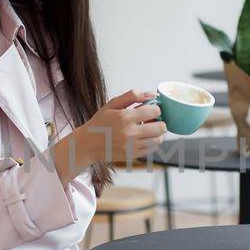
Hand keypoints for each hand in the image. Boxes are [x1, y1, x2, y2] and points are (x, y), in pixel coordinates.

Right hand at [51, 90, 165, 179]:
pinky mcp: (132, 155)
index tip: (150, 109)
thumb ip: (131, 96)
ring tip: (148, 129)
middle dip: (160, 121)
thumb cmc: (100, 123)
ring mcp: (132, 146)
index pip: (154, 111)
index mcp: (125, 117)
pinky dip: (151, 142)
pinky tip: (143, 138)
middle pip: (161, 127)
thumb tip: (150, 94)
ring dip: (157, 133)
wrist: (88, 144)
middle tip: (152, 120)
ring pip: (158, 139)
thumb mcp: (112, 105)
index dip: (155, 108)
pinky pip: (152, 149)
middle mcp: (130, 133)